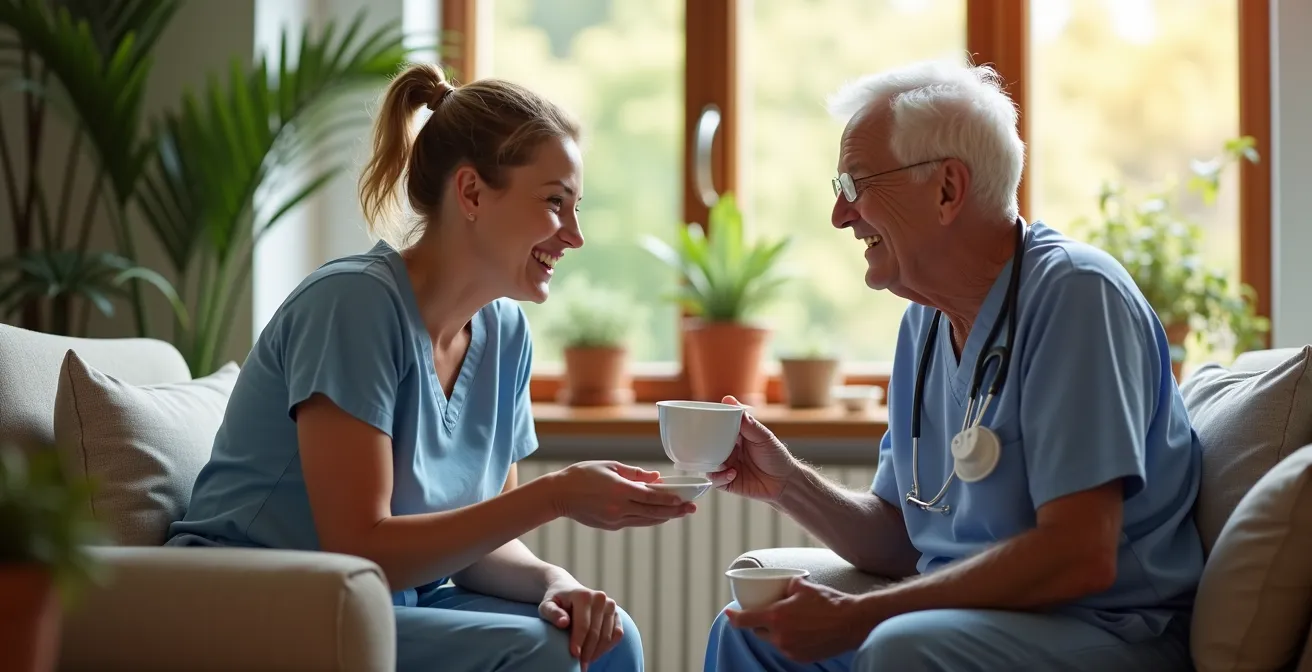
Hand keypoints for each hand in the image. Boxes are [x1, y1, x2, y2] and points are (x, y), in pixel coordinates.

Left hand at [539, 579, 623, 669]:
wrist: (568, 590)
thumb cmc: (556, 601)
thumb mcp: (547, 605)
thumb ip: (552, 613)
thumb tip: (564, 622)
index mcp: (584, 595)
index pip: (583, 625)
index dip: (579, 642)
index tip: (574, 656)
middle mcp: (600, 598)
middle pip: (596, 633)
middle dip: (588, 652)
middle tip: (579, 666)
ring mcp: (610, 606)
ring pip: (607, 636)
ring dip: (597, 652)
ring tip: (585, 661)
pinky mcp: (617, 613)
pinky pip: (617, 634)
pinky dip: (608, 647)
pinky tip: (595, 652)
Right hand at [547, 460, 694, 529]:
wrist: (558, 495)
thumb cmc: (582, 475)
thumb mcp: (609, 466)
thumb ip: (634, 473)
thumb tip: (655, 478)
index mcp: (619, 490)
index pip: (651, 497)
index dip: (670, 500)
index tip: (684, 499)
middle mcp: (619, 508)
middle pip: (653, 512)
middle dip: (675, 511)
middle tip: (691, 509)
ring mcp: (615, 520)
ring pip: (646, 520)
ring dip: (665, 517)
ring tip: (680, 513)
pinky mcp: (611, 526)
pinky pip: (636, 522)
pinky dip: (650, 518)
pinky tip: (659, 514)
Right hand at [707, 395, 799, 502]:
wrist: (785, 482)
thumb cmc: (776, 456)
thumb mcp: (763, 436)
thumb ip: (746, 422)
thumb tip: (729, 400)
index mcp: (735, 437)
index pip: (716, 428)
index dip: (708, 425)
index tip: (701, 421)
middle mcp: (728, 451)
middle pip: (708, 447)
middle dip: (705, 446)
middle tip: (709, 445)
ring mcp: (727, 467)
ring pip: (708, 464)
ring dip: (712, 463)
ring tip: (724, 462)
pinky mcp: (727, 482)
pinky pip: (715, 481)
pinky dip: (720, 477)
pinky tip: (732, 473)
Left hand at [725, 578, 872, 662]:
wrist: (852, 622)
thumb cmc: (828, 601)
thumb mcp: (802, 584)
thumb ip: (784, 585)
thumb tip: (778, 584)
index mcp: (776, 617)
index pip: (744, 621)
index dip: (733, 617)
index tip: (729, 612)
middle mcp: (780, 636)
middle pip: (758, 631)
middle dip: (759, 622)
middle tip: (767, 612)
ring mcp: (790, 650)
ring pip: (773, 640)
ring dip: (776, 631)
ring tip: (790, 620)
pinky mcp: (801, 658)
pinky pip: (787, 648)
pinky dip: (788, 640)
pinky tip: (801, 631)